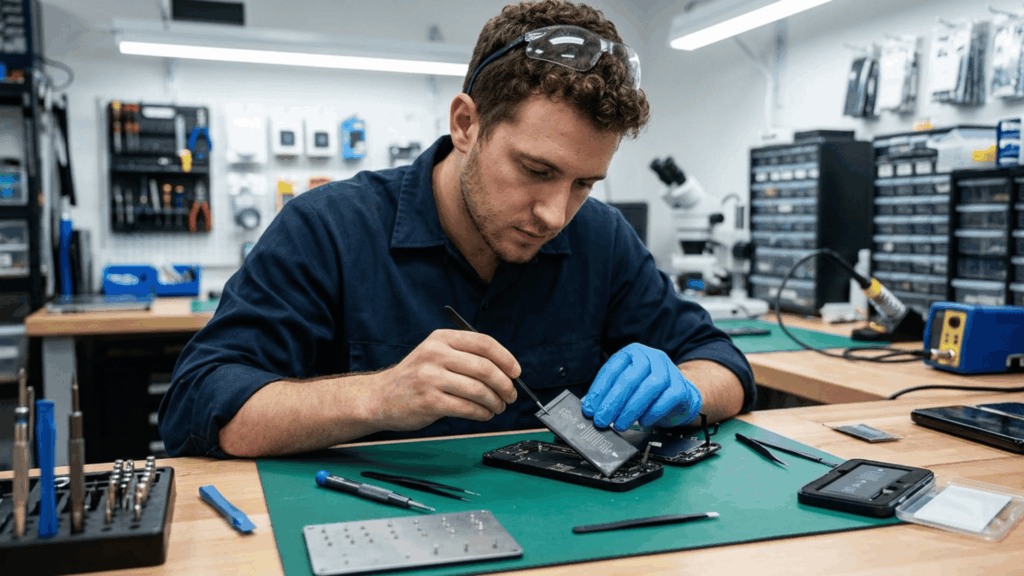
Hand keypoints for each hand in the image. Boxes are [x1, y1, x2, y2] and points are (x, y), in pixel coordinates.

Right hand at [369, 329, 518, 430]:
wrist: (380, 397)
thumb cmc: (415, 377)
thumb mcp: (435, 354)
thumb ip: (465, 356)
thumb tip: (505, 371)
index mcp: (441, 338)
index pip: (483, 343)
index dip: (506, 358)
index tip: (516, 372)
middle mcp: (435, 354)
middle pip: (485, 367)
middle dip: (505, 384)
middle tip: (511, 395)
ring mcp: (431, 378)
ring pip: (479, 390)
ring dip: (495, 401)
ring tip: (498, 407)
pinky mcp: (429, 401)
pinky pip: (467, 408)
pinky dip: (482, 413)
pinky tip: (484, 414)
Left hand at [581, 343, 701, 430]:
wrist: (678, 395)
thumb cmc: (646, 390)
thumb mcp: (625, 387)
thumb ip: (608, 394)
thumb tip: (589, 408)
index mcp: (633, 353)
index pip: (612, 369)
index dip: (599, 391)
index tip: (590, 409)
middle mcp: (651, 357)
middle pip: (630, 378)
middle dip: (613, 402)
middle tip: (602, 420)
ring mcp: (668, 370)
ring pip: (650, 386)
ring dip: (632, 408)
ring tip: (620, 424)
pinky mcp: (680, 387)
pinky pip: (668, 398)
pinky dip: (653, 412)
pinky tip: (642, 422)